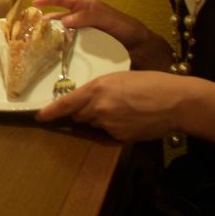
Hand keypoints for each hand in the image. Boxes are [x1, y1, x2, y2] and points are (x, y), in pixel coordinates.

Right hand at [32, 0, 173, 69]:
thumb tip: (63, 20)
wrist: (143, 52)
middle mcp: (82, 21)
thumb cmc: (128, 30)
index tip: (34, 3)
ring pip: (60, 35)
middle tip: (29, 30)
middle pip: (58, 18)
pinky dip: (58, 52)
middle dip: (43, 22)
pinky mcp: (84, 51)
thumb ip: (89, 17)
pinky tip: (51, 60)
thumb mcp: (110, 20)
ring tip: (35, 46)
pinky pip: (67, 49)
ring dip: (49, 39)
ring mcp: (82, 36)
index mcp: (87, 8)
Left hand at [36, 70, 185, 141]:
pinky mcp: (120, 137)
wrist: (175, 101)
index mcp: (97, 88)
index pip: (66, 103)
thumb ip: (99, 90)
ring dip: (98, 119)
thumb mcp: (119, 78)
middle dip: (81, 112)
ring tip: (121, 109)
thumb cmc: (150, 83)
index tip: (39, 116)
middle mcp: (99, 108)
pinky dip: (113, 128)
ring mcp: (109, 124)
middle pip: (78, 115)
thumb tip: (87, 101)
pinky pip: (108, 133)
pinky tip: (130, 118)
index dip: (51, 112)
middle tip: (98, 103)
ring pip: (93, 124)